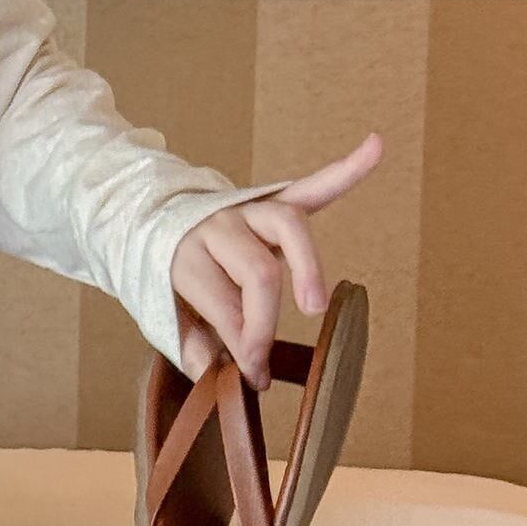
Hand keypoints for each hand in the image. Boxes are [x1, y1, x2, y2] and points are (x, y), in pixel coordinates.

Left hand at [169, 132, 383, 388]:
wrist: (152, 219)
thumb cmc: (166, 272)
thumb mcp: (162, 310)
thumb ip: (189, 342)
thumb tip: (214, 377)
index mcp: (188, 256)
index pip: (225, 306)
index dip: (243, 347)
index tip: (253, 377)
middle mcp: (220, 227)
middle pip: (257, 271)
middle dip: (265, 321)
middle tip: (267, 359)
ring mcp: (249, 210)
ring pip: (288, 226)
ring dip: (308, 265)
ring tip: (315, 303)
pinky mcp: (273, 201)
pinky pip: (313, 186)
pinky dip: (346, 169)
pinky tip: (375, 148)